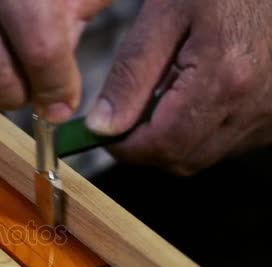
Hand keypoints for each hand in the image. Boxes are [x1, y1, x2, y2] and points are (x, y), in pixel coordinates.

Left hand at [86, 0, 271, 174]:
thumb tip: (102, 127)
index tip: (103, 132)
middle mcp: (254, 106)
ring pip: (203, 156)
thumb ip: (131, 74)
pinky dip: (200, 132)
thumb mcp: (164, 16)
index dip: (124, 147)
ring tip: (166, 93)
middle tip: (128, 113)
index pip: (161, 146)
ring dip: (173, 139)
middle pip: (182, 160)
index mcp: (223, 79)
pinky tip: (194, 96)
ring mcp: (269, 115)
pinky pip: (227, 143)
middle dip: (145, 146)